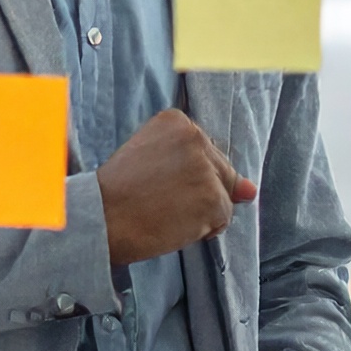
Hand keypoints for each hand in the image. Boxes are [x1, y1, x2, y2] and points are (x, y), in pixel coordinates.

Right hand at [97, 109, 253, 266]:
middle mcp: (196, 137)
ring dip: (200, 212)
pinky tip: (175, 224)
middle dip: (198, 192)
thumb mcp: (153, 163)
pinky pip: (223, 218)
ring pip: (223, 196)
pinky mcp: (213, 197)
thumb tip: (250, 191)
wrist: (99, 219)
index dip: (184, 175)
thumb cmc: (118, 194)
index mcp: (176, 121)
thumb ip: (202, 167)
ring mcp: (206, 168)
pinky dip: (203, 229)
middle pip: (219, 171)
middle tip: (160, 200)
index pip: (204, 151)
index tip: (155, 181)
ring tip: (165, 212)